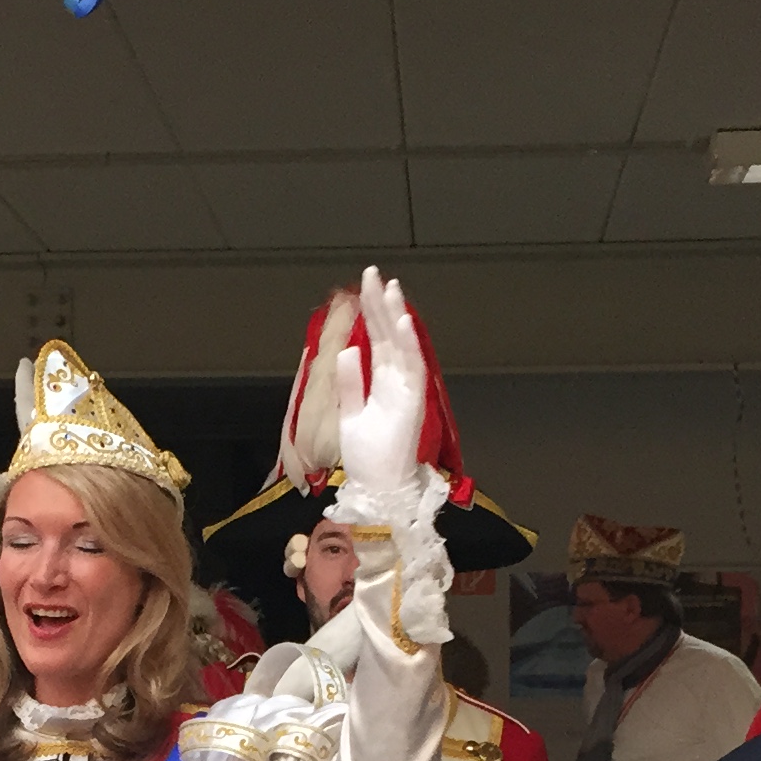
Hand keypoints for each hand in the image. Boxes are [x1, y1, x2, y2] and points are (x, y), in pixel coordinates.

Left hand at [333, 265, 426, 501]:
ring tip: (391, 287)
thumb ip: (349, 382)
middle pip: (389, 335)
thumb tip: (347, 351)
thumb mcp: (349, 413)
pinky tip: (402, 321)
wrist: (378, 487)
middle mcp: (397, 381)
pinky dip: (409, 343)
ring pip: (403, 344)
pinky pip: (412, 366)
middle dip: (381, 304)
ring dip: (397, 316)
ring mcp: (406, 389)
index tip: (365, 286)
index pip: (377, 340)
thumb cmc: (368, 456)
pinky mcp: (412, 401)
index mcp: (382, 382)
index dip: (371, 314)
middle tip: (374, 274)